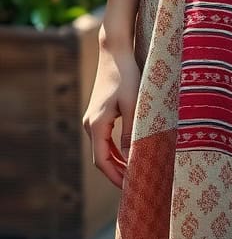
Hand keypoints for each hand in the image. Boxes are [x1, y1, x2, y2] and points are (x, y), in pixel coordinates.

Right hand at [83, 43, 140, 187]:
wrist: (114, 51)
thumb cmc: (126, 75)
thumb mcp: (133, 104)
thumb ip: (131, 132)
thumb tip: (132, 159)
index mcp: (96, 124)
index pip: (102, 161)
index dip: (116, 177)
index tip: (130, 187)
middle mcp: (89, 124)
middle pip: (101, 158)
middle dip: (117, 173)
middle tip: (135, 184)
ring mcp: (91, 118)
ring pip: (102, 149)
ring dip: (117, 162)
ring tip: (134, 172)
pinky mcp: (98, 113)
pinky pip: (104, 139)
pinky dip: (114, 150)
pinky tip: (128, 154)